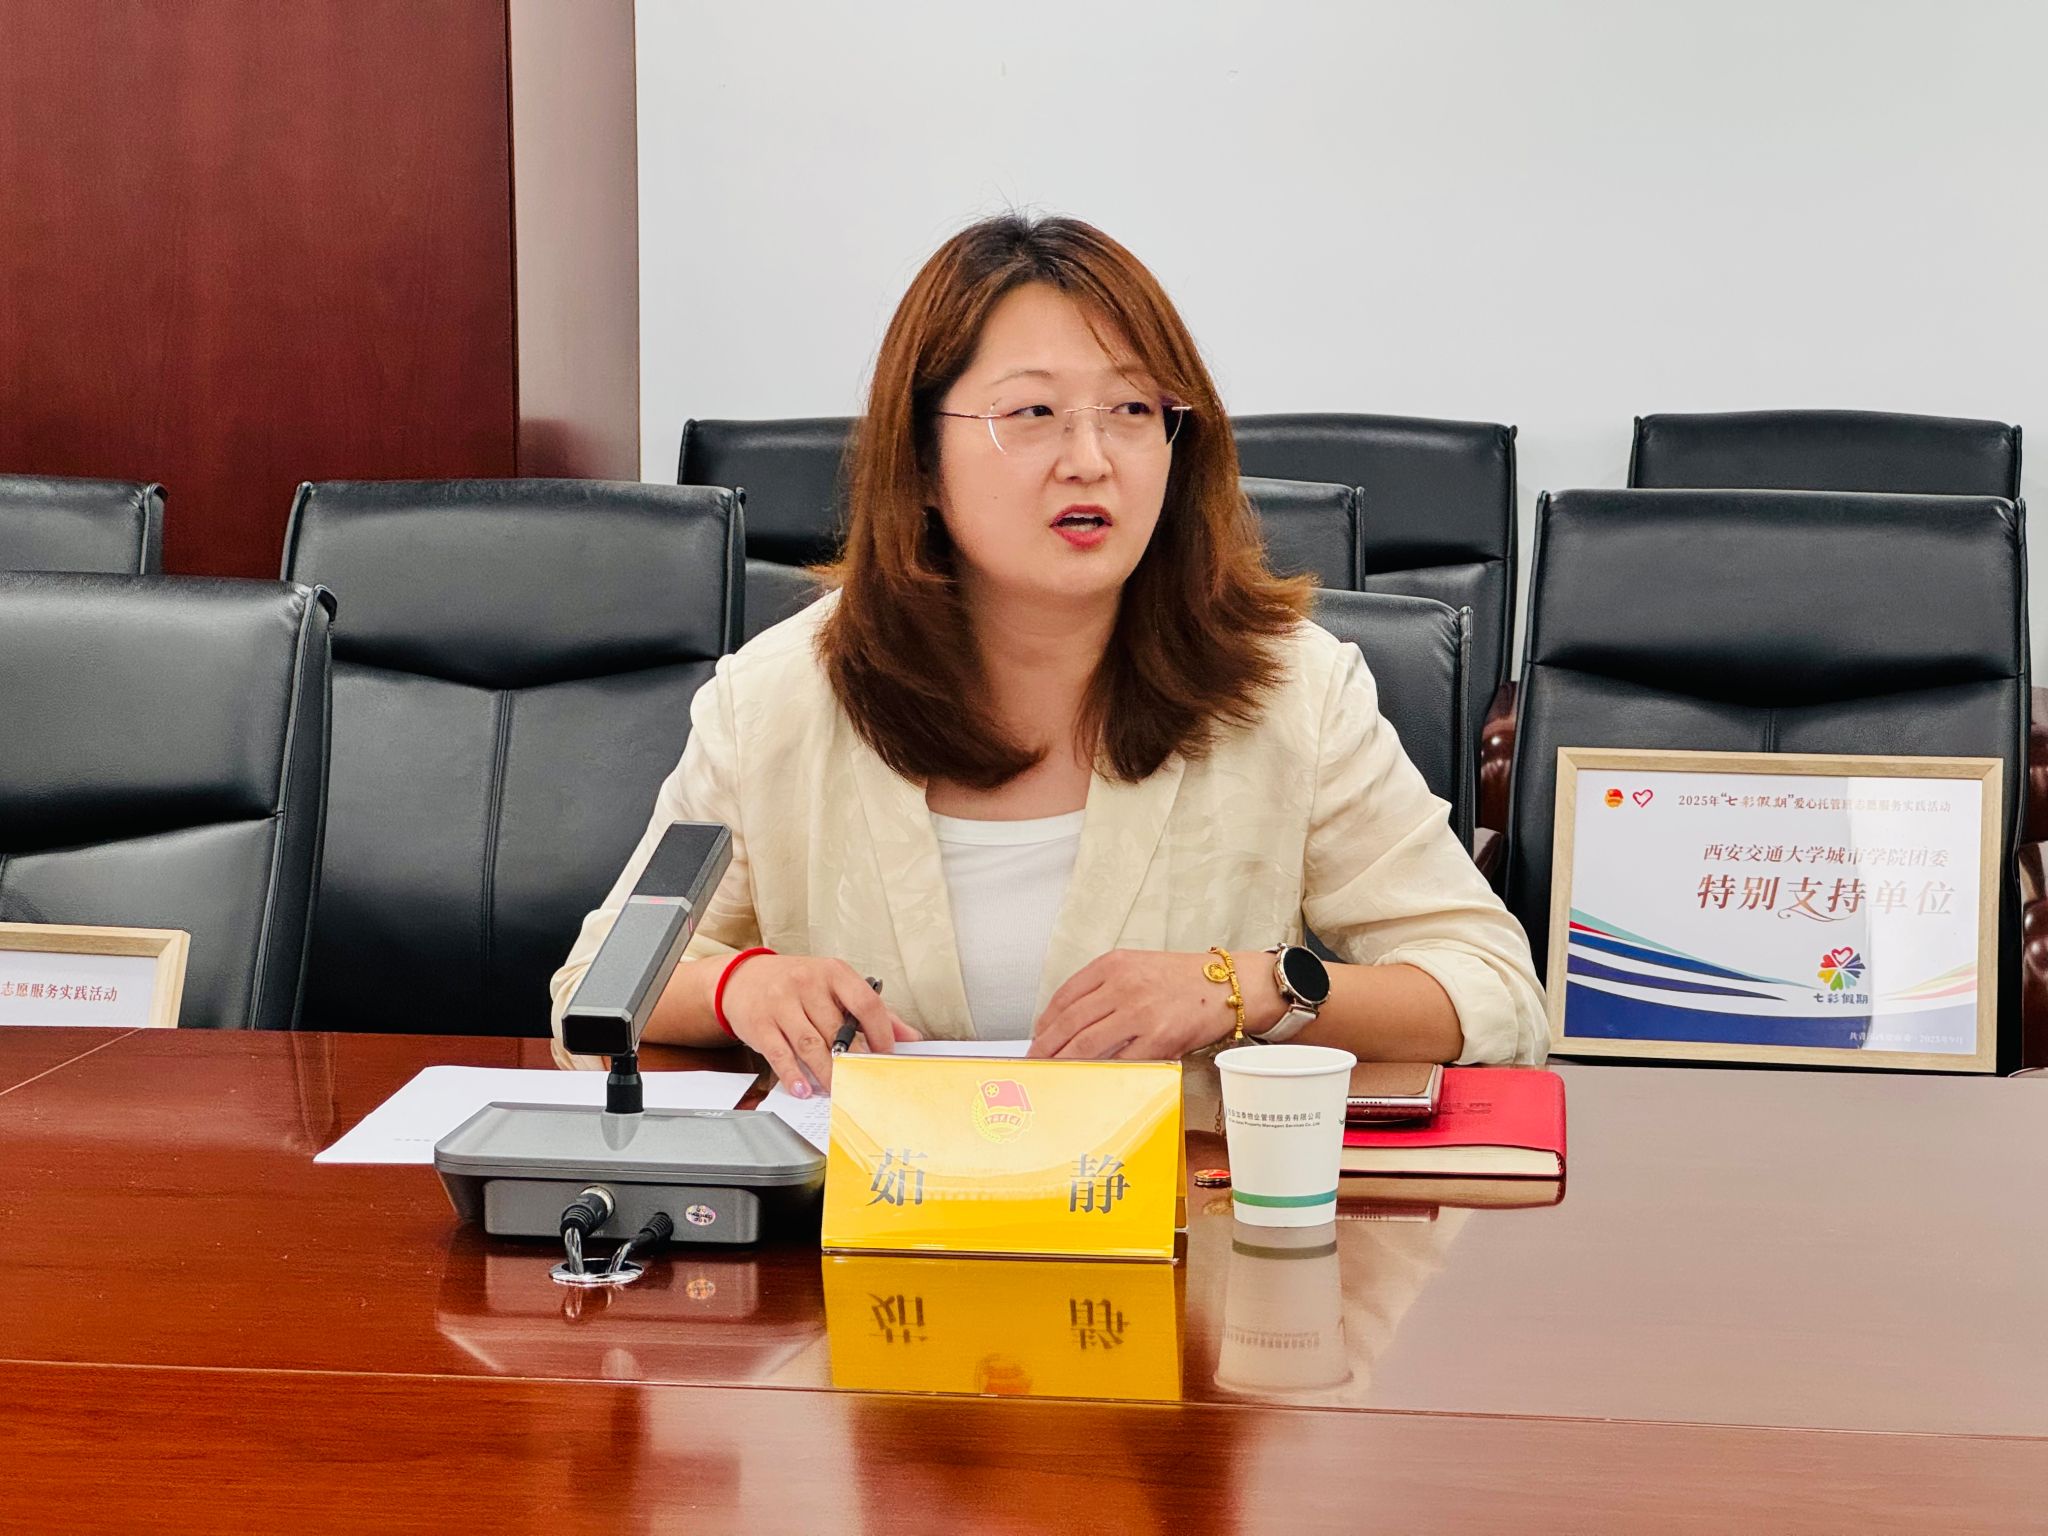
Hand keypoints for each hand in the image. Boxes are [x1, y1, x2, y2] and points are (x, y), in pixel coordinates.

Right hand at [720, 955, 918, 1094]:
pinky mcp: (760, 1024)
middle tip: (863, 1081)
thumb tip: (910, 1037)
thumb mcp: (834, 986)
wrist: (743, 979)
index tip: (884, 1054)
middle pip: (837, 1030)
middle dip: (852, 1059)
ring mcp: (781, 1003)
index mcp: (833, 973)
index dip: (880, 1032)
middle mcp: (806, 984)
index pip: (865, 1003)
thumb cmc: (797, 984)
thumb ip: (872, 1011)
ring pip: (811, 1045)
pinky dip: (794, 1075)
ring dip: (827, 1073)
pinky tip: (805, 1089)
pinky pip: (780, 1055)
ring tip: (838, 1090)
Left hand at [1029, 949, 1260, 1060]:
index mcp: (1115, 964)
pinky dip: (1099, 1073)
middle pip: (1069, 1022)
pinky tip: (1088, 1079)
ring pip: (1086, 1044)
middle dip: (1045, 1047)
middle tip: (1034, 1063)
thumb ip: (1104, 987)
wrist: (1229, 986)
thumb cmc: (1184, 979)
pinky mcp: (1158, 1039)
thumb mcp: (1138, 966)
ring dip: (1063, 1063)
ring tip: (1052, 1074)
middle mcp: (1124, 986)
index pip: (1065, 996)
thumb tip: (1069, 1020)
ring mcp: (1140, 1013)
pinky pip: (1119, 1061)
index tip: (1036, 1038)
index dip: (1044, 1022)